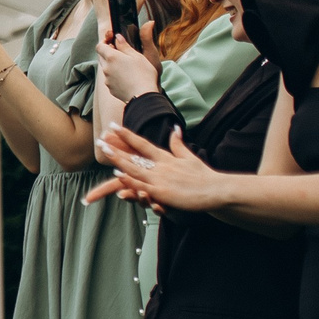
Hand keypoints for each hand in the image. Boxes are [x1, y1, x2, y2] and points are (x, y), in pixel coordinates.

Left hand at [92, 123, 223, 210]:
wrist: (218, 190)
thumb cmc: (204, 175)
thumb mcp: (190, 156)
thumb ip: (178, 144)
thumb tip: (175, 128)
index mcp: (166, 158)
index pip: (142, 143)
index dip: (127, 135)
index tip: (113, 126)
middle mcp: (161, 166)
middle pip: (134, 156)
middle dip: (116, 148)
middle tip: (101, 140)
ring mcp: (162, 179)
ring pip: (135, 169)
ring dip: (119, 160)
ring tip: (105, 151)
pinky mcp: (164, 192)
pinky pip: (143, 185)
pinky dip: (131, 180)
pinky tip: (119, 175)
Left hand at [95, 24, 160, 102]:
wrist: (143, 96)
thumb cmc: (143, 74)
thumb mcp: (137, 55)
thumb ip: (124, 45)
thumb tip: (117, 37)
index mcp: (111, 57)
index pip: (99, 46)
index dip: (104, 42)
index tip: (112, 41)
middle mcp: (106, 68)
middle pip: (102, 57)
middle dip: (109, 53)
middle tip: (122, 53)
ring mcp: (107, 80)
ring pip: (106, 68)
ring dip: (112, 65)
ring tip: (127, 67)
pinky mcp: (110, 89)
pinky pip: (110, 79)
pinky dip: (115, 76)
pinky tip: (127, 78)